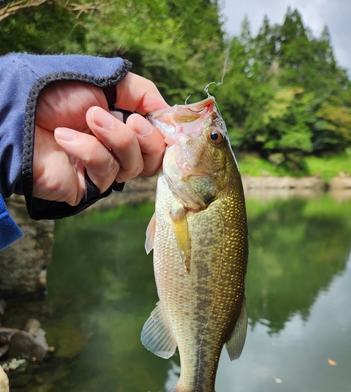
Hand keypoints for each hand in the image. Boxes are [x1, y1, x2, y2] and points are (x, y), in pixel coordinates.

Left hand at [33, 73, 167, 204]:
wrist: (16, 112)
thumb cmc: (56, 91)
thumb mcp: (106, 80)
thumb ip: (142, 93)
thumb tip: (169, 113)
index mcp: (123, 124)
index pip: (159, 138)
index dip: (166, 133)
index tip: (166, 122)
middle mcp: (116, 149)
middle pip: (154, 159)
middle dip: (147, 138)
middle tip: (132, 120)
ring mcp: (102, 169)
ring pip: (134, 166)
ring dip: (117, 138)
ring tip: (89, 120)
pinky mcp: (88, 187)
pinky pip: (106, 173)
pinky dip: (88, 150)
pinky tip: (65, 137)